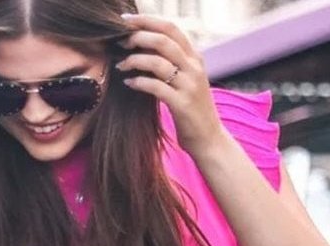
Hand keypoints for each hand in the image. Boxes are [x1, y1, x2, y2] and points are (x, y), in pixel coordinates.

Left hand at [115, 12, 226, 159]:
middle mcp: (194, 67)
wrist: (209, 140)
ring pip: (157, 62)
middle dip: (137, 37)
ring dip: (134, 60)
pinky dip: (138, 82)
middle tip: (119, 42)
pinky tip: (128, 83)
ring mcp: (189, 86)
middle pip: (163, 40)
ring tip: (121, 65)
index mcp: (195, 58)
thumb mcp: (188, 80)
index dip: (147, 21)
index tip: (126, 21)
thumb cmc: (193, 111)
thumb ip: (173, 63)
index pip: (170, 28)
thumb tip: (145, 47)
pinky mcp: (182, 104)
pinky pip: (155, 87)